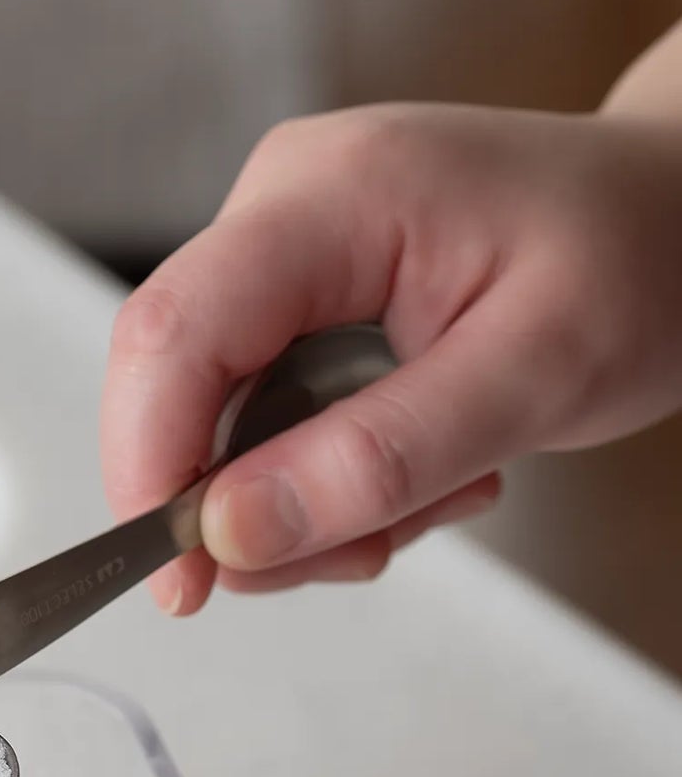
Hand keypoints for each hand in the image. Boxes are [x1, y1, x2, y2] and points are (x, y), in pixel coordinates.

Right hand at [101, 102, 681, 612]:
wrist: (678, 217)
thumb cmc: (637, 260)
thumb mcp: (534, 377)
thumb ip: (380, 459)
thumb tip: (229, 532)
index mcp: (331, 195)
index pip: (170, 334)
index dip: (148, 466)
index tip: (179, 581)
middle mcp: (282, 211)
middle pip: (180, 391)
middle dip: (251, 507)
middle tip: (363, 552)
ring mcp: (285, 257)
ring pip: (223, 428)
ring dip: (311, 506)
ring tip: (435, 495)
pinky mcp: (299, 304)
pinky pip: (265, 425)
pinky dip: (331, 482)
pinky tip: (424, 467)